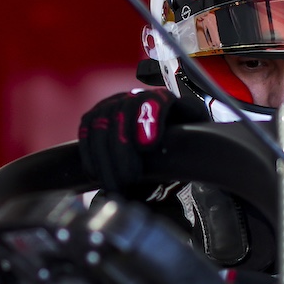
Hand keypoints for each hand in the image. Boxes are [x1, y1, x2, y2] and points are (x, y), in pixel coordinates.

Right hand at [78, 89, 206, 192]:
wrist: (160, 139)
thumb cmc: (178, 141)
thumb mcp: (193, 137)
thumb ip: (194, 138)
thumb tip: (197, 145)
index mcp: (163, 99)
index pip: (154, 102)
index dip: (149, 121)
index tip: (149, 145)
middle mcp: (134, 96)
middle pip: (122, 115)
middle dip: (123, 152)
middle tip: (129, 180)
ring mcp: (111, 105)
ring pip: (100, 126)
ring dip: (105, 161)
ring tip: (115, 186)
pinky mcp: (94, 118)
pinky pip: (85, 134)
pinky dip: (90, 156)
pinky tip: (97, 176)